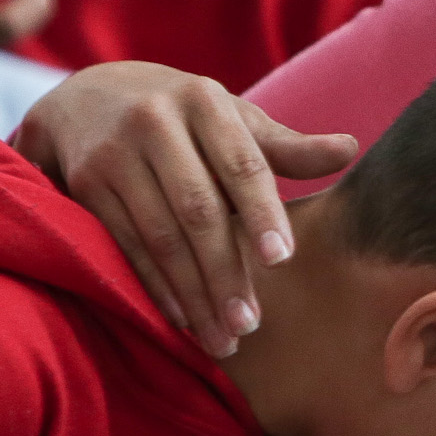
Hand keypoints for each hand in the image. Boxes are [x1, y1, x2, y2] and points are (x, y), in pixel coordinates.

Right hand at [11, 63, 359, 357]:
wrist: (86, 97)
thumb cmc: (181, 116)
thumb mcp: (230, 118)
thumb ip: (283, 146)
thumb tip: (350, 148)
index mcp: (204, 100)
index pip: (242, 163)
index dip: (263, 212)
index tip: (283, 260)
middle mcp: (155, 121)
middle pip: (198, 208)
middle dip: (226, 272)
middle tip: (250, 324)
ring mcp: (113, 153)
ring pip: (160, 235)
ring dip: (193, 293)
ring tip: (223, 338)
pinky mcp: (84, 184)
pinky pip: (125, 245)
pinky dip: (154, 287)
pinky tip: (181, 319)